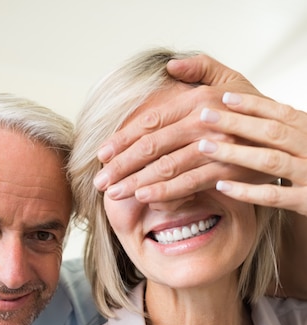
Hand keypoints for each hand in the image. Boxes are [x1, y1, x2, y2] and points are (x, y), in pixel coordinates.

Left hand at [93, 55, 261, 202]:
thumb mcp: (228, 79)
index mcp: (196, 100)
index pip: (150, 122)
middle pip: (151, 147)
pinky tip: (144, 198)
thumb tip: (170, 67)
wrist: (283, 136)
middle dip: (121, 166)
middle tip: (100, 181)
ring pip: (165, 167)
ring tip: (114, 194)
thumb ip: (199, 68)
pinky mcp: (225, 170)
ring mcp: (214, 147)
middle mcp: (202, 122)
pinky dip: (165, 192)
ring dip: (135, 182)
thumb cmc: (250, 108)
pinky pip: (188, 183)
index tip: (102, 155)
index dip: (123, 140)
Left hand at [197, 92, 306, 215]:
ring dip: (235, 153)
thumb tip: (249, 116)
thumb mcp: (305, 146)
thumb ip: (284, 134)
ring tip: (205, 147)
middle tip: (205, 115)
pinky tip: (221, 185)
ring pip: (270, 160)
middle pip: (272, 132)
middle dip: (236, 123)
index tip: (225, 97)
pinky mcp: (305, 201)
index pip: (281, 114)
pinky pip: (272, 196)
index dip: (254, 104)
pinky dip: (246, 190)